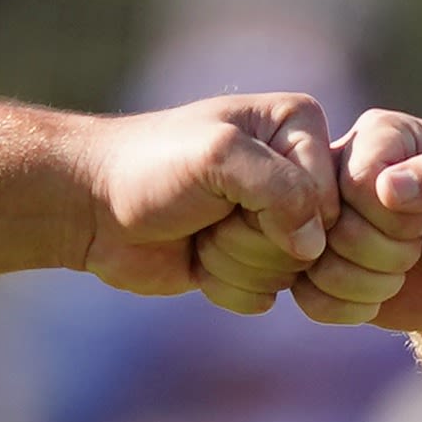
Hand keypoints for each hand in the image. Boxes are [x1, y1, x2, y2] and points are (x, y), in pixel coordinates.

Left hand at [77, 93, 335, 313]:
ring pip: (288, 273)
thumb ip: (280, 189)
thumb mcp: (217, 158)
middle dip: (251, 238)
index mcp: (297, 126)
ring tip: (200, 230)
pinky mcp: (252, 260)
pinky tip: (196, 257)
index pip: (329, 197)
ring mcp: (274, 219)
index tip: (228, 191)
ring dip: (234, 261)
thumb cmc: (149, 167)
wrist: (91, 206)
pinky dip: (225, 286)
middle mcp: (294, 170)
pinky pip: (264, 295)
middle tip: (209, 213)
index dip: (281, 210)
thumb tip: (316, 246)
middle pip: (313, 241)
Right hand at [291, 109, 421, 333]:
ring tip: (401, 271)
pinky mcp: (310, 264)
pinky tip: (378, 298)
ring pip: (318, 262)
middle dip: (388, 252)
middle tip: (418, 247)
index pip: (357, 180)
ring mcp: (318, 219)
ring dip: (373, 283)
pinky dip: (352, 308)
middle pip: (334, 223)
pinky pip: (309, 298)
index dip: (396, 218)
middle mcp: (336, 171)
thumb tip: (388, 186)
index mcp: (378, 135)